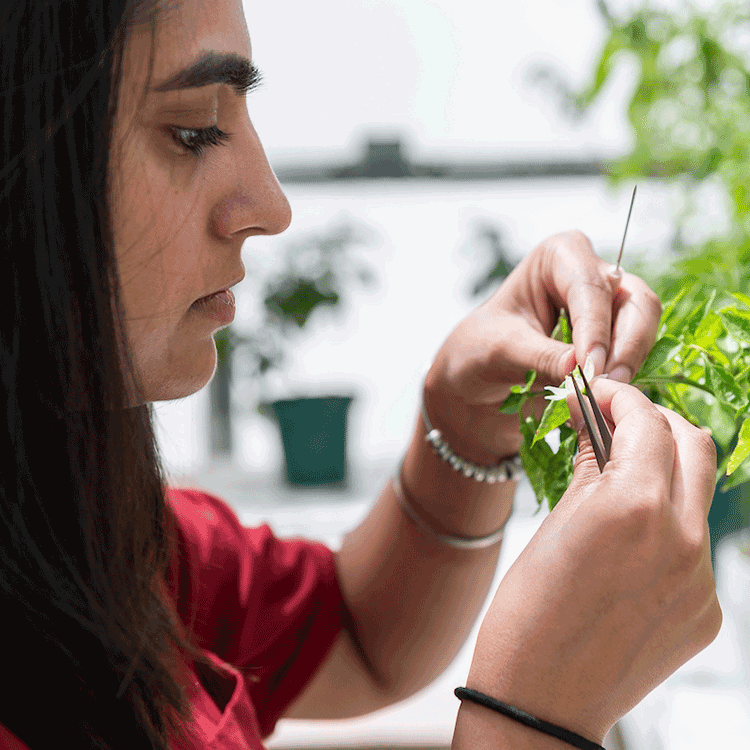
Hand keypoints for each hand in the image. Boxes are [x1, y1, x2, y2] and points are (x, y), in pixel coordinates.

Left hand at [424, 230, 661, 462]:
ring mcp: (607, 307)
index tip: (590, 367)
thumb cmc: (478, 351)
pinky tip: (606, 399)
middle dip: (625, 345)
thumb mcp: (501, 351)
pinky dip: (627, 376)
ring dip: (631, 362)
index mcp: (558, 257)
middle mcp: (590, 274)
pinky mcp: (615, 341)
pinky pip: (638, 355)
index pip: (590, 287)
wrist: (475, 381)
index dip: (595, 328)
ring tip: (604, 395)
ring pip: (644, 328)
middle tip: (607, 384)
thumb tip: (580, 368)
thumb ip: (541, 356)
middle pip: (634, 302)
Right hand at [461, 378, 720, 743]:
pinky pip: (696, 546)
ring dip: (666, 470)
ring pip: (701, 493)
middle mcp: (683, 536)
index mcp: (634, 506)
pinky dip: (669, 525)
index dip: (619, 398)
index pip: (645, 422)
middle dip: (656, 421)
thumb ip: (592, 467)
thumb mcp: (555, 523)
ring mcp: (701, 577)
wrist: (542, 697)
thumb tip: (597, 425)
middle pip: (694, 443)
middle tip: (619, 422)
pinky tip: (631, 540)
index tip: (598, 394)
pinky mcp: (707, 610)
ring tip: (625, 476)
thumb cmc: (529, 610)